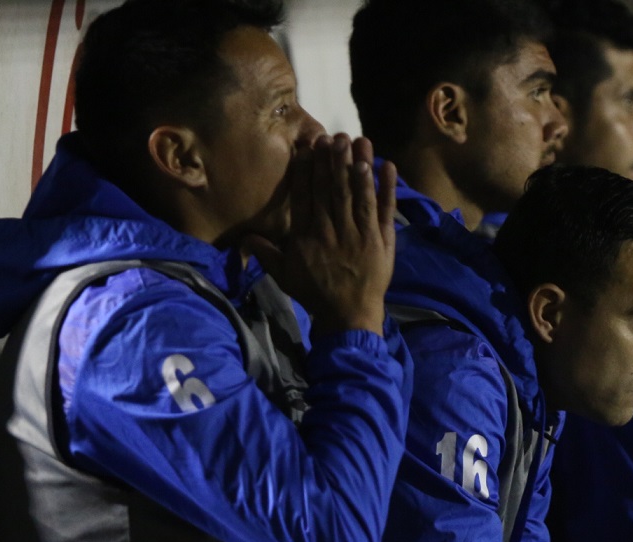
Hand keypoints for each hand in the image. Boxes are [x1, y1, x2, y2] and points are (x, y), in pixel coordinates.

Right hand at [247, 134, 396, 336]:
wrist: (349, 316)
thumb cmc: (315, 294)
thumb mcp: (284, 275)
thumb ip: (266, 253)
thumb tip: (244, 236)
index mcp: (308, 234)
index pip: (307, 195)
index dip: (309, 169)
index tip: (309, 147)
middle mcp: (334, 229)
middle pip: (334, 189)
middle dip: (335, 160)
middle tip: (336, 135)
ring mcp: (361, 234)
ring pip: (359, 194)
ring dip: (359, 166)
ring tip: (359, 141)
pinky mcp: (382, 240)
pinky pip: (385, 210)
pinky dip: (387, 188)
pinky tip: (388, 166)